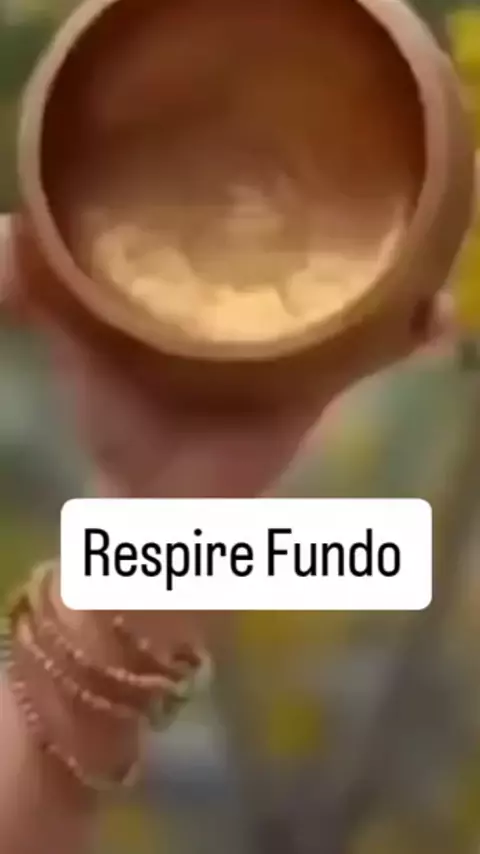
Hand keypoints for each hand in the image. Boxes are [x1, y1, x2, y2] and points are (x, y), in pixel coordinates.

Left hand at [0, 213, 453, 499]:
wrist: (161, 506)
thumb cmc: (118, 420)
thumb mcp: (78, 344)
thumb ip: (40, 293)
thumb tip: (3, 233)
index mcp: (200, 282)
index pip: (242, 214)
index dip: (267, 176)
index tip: (287, 136)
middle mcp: (254, 302)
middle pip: (314, 245)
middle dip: (348, 214)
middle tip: (375, 173)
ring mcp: (296, 340)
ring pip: (359, 289)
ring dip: (392, 266)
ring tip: (421, 232)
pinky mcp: (326, 382)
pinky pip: (380, 348)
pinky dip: (413, 332)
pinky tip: (434, 316)